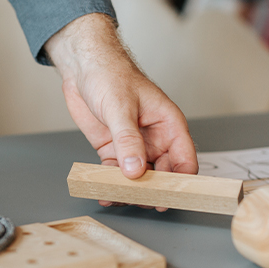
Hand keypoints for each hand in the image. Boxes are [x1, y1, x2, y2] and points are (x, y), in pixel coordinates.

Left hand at [44, 13, 197, 203]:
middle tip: (140, 202)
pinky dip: (110, 184)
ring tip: (118, 198)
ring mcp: (134, 146)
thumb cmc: (110, 74)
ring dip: (130, 190)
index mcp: (169, 125)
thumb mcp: (121, 107)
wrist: (83, 65)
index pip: (184, 160)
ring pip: (138, 177)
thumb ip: (128, 140)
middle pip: (162, 174)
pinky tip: (104, 193)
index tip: (168, 196)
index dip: (180, 181)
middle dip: (152, 190)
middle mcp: (155, 139)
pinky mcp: (113, 149)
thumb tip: (136, 170)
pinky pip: (116, 173)